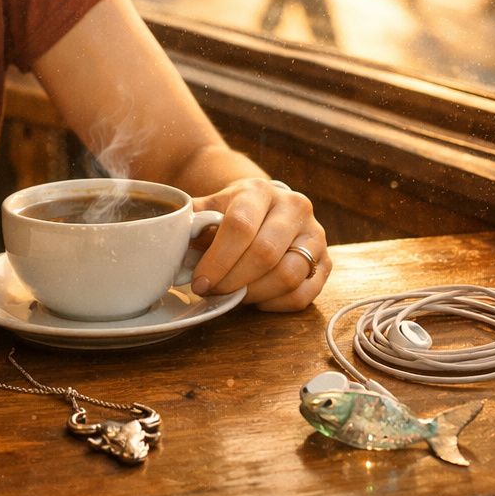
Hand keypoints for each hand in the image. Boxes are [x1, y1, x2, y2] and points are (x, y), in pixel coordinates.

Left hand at [189, 178, 328, 310]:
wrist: (269, 206)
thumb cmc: (234, 212)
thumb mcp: (211, 206)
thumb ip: (191, 220)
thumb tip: (168, 236)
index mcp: (261, 191)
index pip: (240, 226)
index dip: (217, 259)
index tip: (199, 282)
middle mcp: (295, 207)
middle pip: (265, 253)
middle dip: (233, 280)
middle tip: (213, 293)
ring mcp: (315, 234)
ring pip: (288, 275)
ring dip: (254, 294)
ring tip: (234, 297)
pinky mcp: (326, 261)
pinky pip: (304, 293)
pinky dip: (277, 304)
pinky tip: (257, 300)